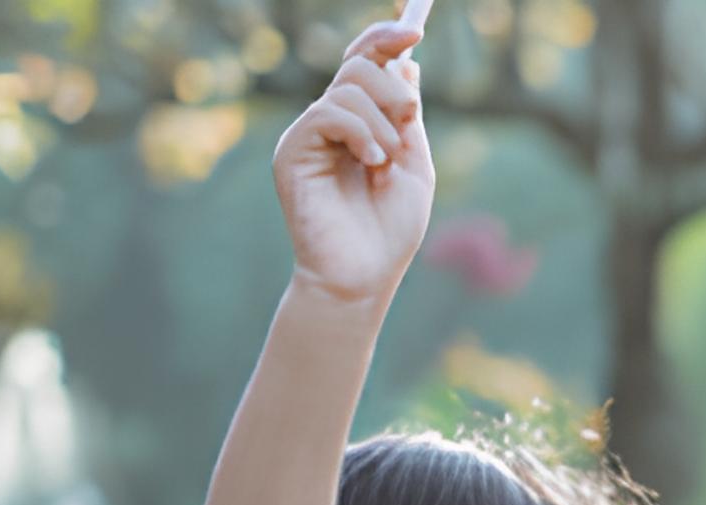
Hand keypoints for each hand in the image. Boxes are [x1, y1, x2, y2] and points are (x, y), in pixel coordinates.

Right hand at [270, 9, 433, 306]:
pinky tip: (369, 162)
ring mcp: (308, 135)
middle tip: (409, 119)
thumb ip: (408, 118)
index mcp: (359, 122)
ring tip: (385, 163)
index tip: (414, 27)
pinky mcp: (291, 151)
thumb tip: (408, 63)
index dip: (385, 37)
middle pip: (358, 65)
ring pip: (346, 88)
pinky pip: (326, 113)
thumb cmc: (389, 231)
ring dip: (382, 122)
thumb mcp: (414, 166)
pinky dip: (359, 133)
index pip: (365, 63)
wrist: (363, 275)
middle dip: (393, 88)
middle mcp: (330, 123)